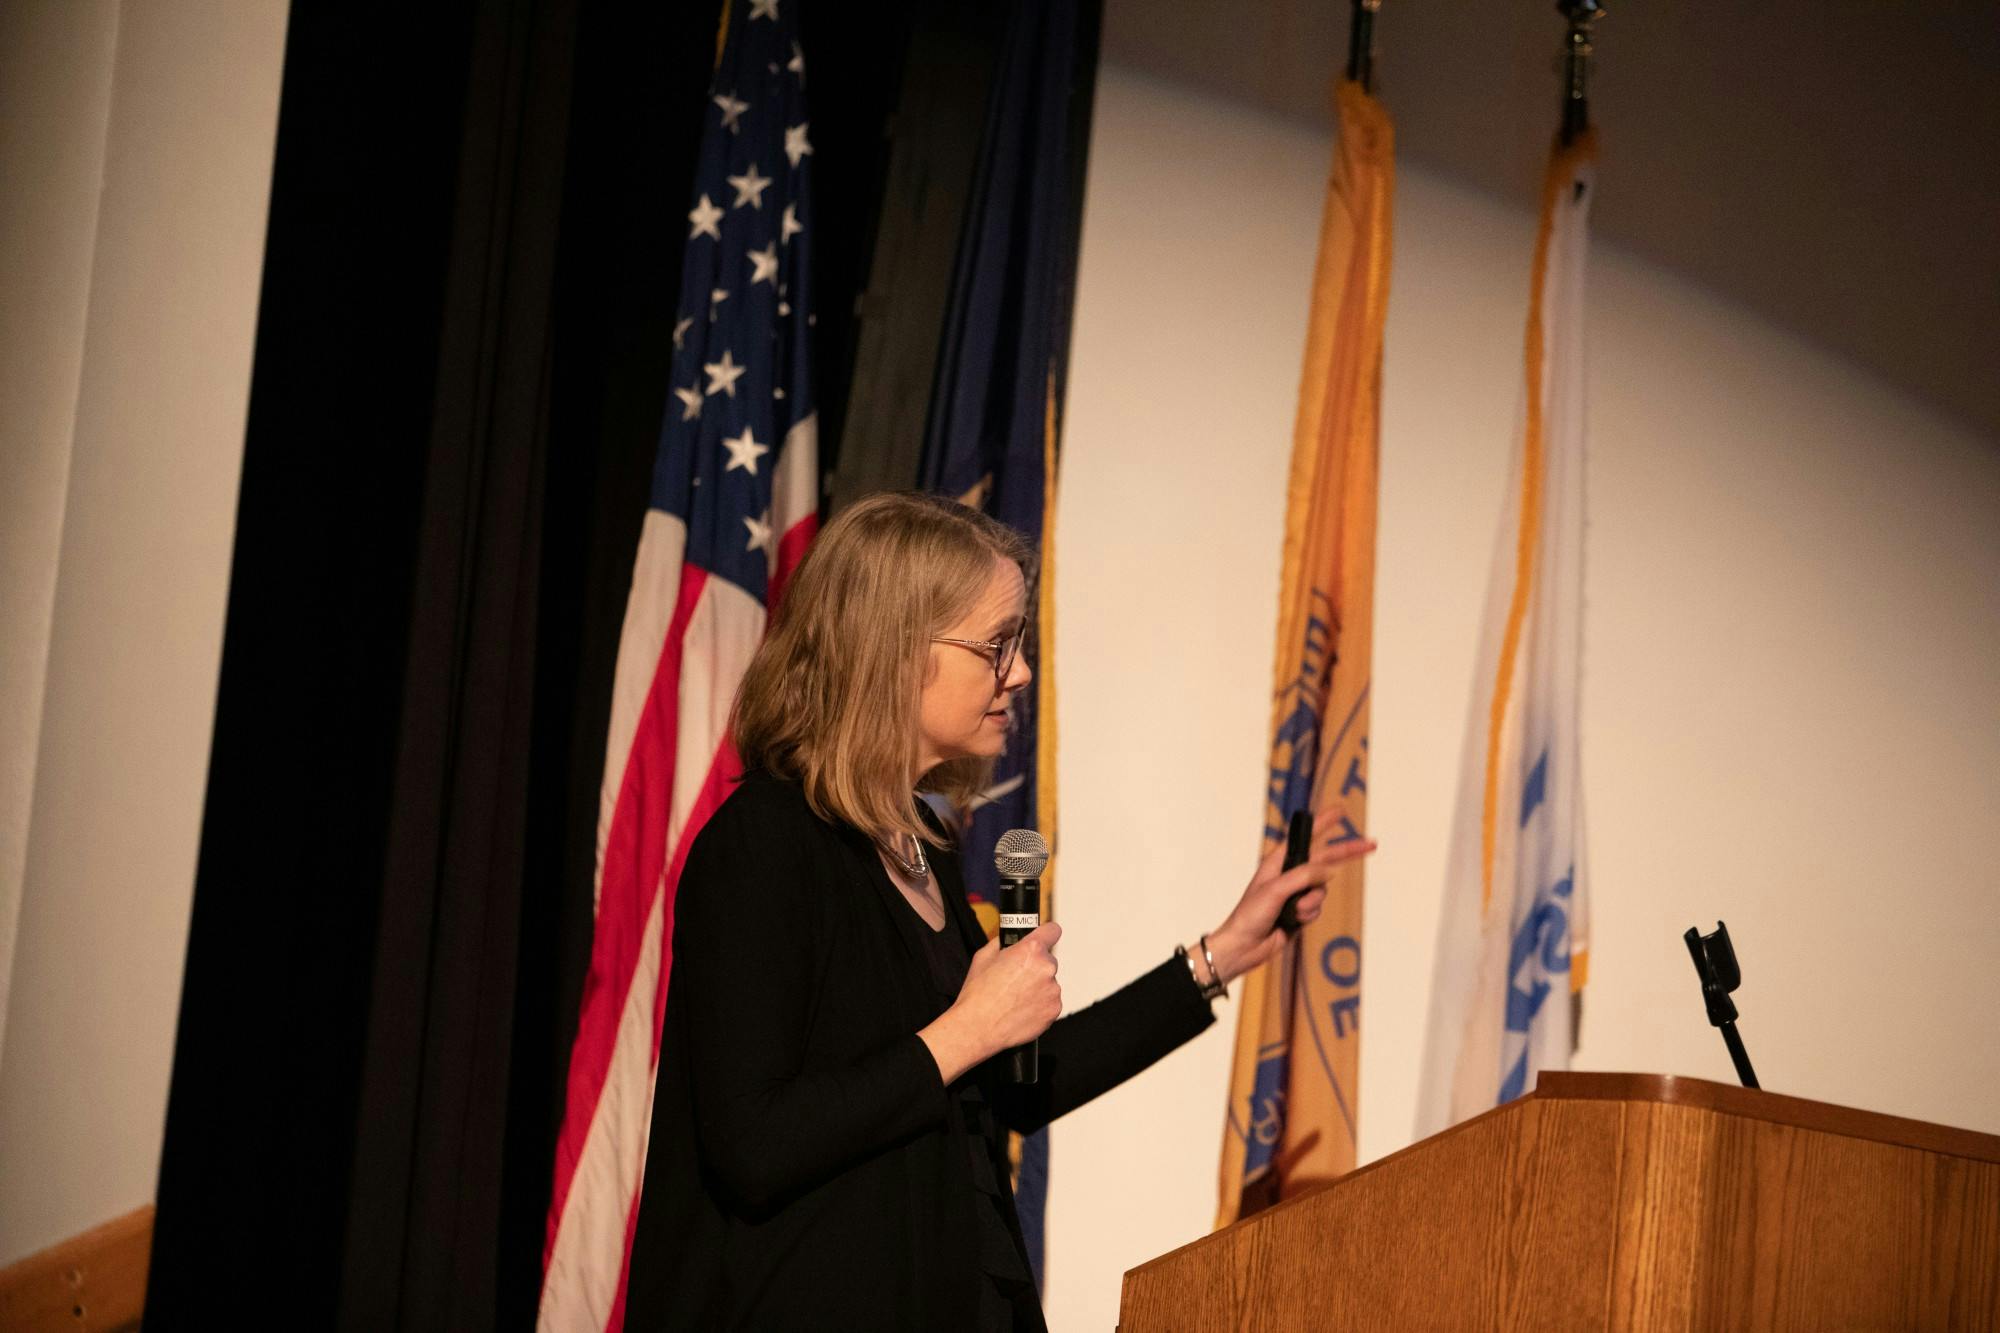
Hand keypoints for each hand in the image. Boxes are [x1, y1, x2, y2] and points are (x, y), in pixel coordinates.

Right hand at [919, 922, 1061, 1082]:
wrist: (977, 1027)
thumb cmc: (978, 994)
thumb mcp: (983, 957)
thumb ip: (1003, 943)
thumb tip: (1010, 940)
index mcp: (1030, 950)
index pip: (1052, 930)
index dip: (1046, 934)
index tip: (1043, 939)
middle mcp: (1046, 967)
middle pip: (1048, 960)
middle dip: (1035, 966)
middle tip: (1016, 978)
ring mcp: (1052, 990)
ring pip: (1049, 982)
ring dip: (1038, 987)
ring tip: (1015, 998)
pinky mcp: (1053, 1010)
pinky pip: (1050, 1002)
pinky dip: (1039, 1004)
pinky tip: (1021, 1009)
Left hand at [1197, 809, 1376, 985]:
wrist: (1244, 947)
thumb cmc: (1250, 915)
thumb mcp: (1275, 890)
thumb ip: (1303, 876)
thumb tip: (1328, 870)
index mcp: (1278, 861)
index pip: (1306, 838)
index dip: (1324, 822)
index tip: (1341, 810)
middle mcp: (1289, 874)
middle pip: (1325, 860)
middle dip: (1347, 854)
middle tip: (1371, 844)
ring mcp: (1296, 893)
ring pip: (1322, 890)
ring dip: (1311, 902)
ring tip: (1292, 911)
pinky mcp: (1301, 911)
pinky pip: (1317, 908)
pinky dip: (1308, 915)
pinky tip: (1292, 922)